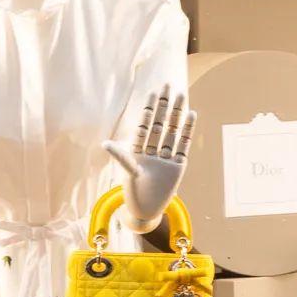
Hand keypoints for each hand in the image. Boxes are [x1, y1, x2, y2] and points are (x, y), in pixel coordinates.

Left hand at [102, 87, 194, 232]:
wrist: (147, 212)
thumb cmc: (134, 194)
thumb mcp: (128, 172)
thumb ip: (122, 157)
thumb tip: (105, 143)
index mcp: (138, 151)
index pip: (145, 125)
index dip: (148, 109)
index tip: (152, 92)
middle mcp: (153, 151)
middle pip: (159, 124)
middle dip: (163, 105)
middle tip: (167, 85)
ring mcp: (167, 158)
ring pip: (172, 131)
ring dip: (176, 114)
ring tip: (181, 94)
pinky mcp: (178, 166)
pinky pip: (183, 145)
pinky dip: (187, 131)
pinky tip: (191, 115)